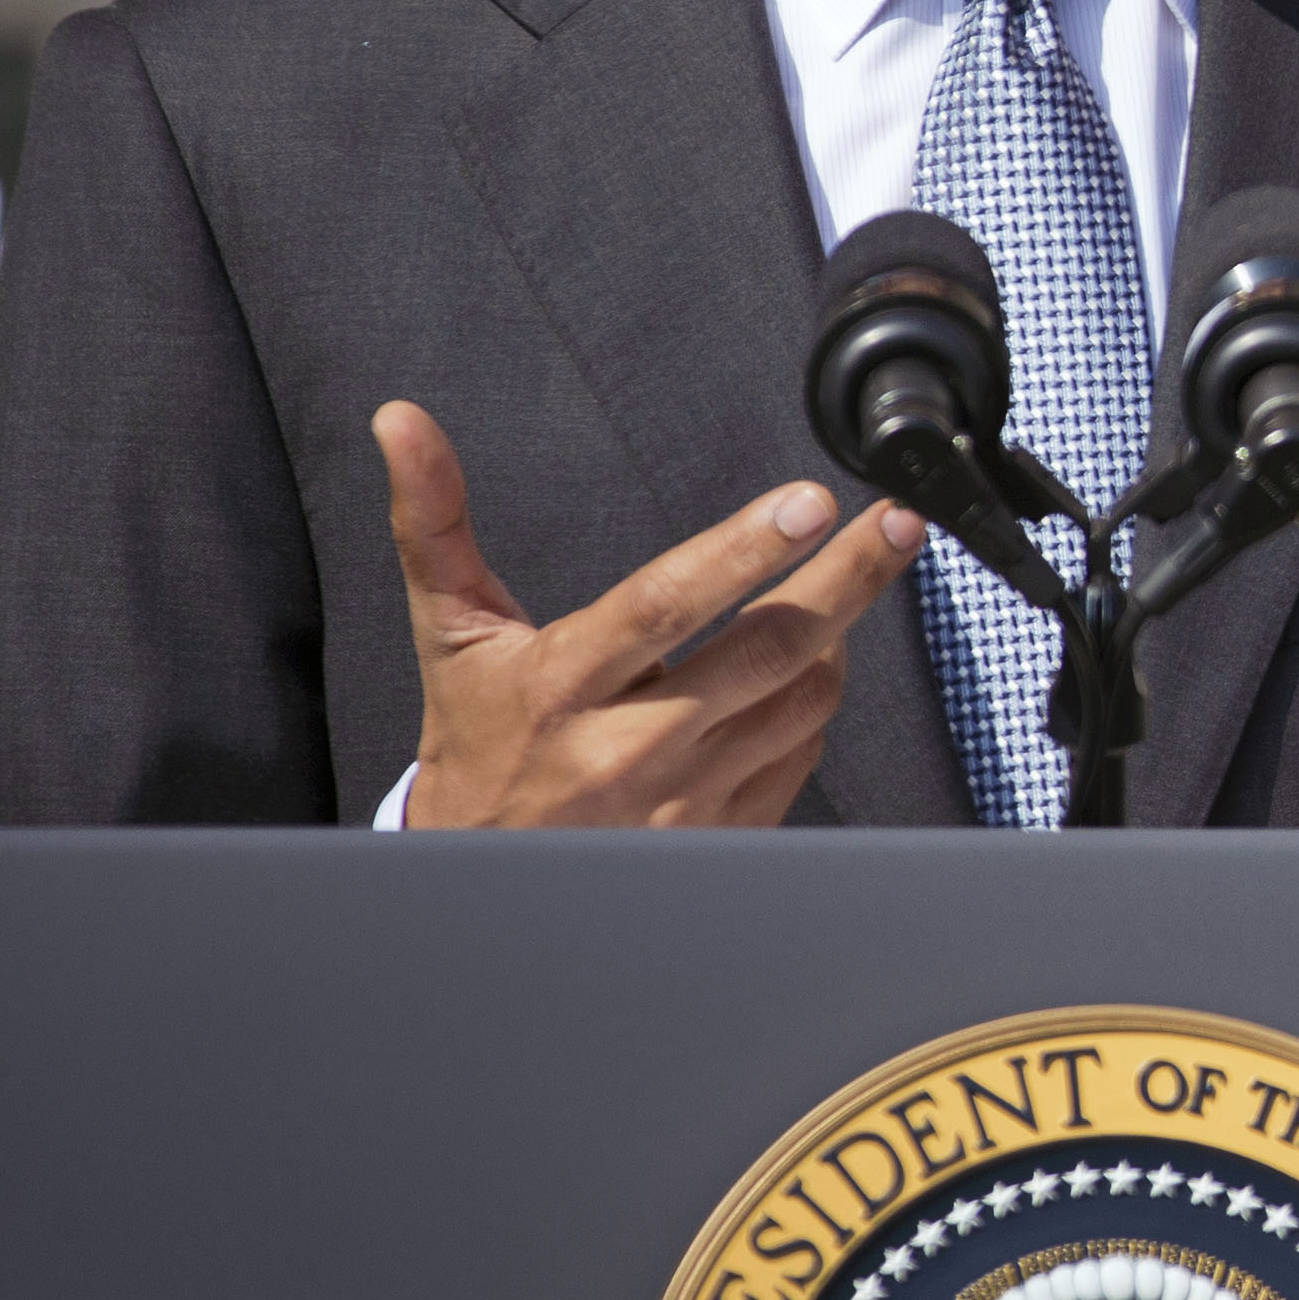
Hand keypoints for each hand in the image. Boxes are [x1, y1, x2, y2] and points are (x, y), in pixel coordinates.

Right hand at [377, 400, 924, 827]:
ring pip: (802, 701)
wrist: (486, 877)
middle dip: (845, 579)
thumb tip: (403, 422)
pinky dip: (817, 699)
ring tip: (843, 581)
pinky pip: (804, 753)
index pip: (664, 606)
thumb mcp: (452, 632)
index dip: (742, 551)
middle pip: (766, 651)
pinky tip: (808, 663)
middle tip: (896, 524)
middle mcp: (628, 747)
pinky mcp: (724, 834)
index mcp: (561, 686)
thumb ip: (436, 521)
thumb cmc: (478, 739)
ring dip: (836, 635)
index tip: (810, 502)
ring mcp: (684, 798)